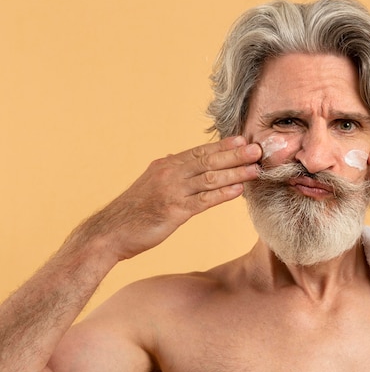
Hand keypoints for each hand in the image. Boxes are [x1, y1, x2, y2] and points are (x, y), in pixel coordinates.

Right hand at [77, 136, 261, 260]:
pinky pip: (203, 201)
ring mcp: (172, 192)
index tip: (242, 138)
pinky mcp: (173, 211)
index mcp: (165, 165)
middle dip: (235, 154)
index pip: (199, 151)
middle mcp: (170, 174)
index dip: (222, 145)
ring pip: (209, 179)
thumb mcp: (150, 184)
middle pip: (208, 160)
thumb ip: (167, 172)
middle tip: (257, 148)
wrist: (108, 233)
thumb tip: (175, 158)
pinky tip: (238, 191)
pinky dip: (222, 195)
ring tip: (255, 168)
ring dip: (235, 173)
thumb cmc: (132, 212)